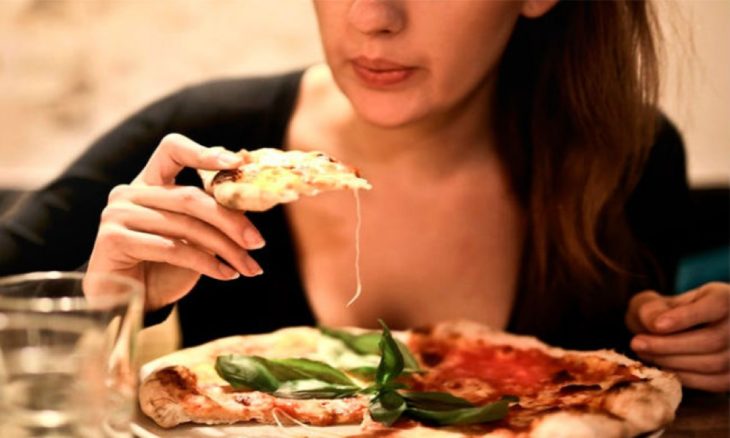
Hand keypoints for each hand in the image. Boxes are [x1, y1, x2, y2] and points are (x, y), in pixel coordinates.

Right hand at [87, 133, 263, 310]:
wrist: (128, 303)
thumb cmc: (163, 268)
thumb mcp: (193, 237)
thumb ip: (211, 214)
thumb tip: (251, 199)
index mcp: (149, 183)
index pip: (172, 150)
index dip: (204, 153)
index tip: (238, 162)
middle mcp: (129, 192)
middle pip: (190, 197)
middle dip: (231, 221)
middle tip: (258, 242)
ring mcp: (118, 214)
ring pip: (186, 226)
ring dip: (226, 249)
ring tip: (250, 267)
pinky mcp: (114, 239)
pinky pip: (172, 249)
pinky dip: (206, 264)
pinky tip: (227, 274)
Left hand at [626, 282, 729, 391]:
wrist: (694, 331)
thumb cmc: (674, 313)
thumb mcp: (664, 301)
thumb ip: (653, 307)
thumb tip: (653, 324)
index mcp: (727, 298)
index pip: (715, 305)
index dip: (686, 317)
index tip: (656, 325)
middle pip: (712, 339)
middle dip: (669, 345)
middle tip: (636, 343)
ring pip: (713, 363)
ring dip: (673, 362)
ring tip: (644, 354)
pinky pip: (712, 382)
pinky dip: (684, 376)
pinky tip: (661, 367)